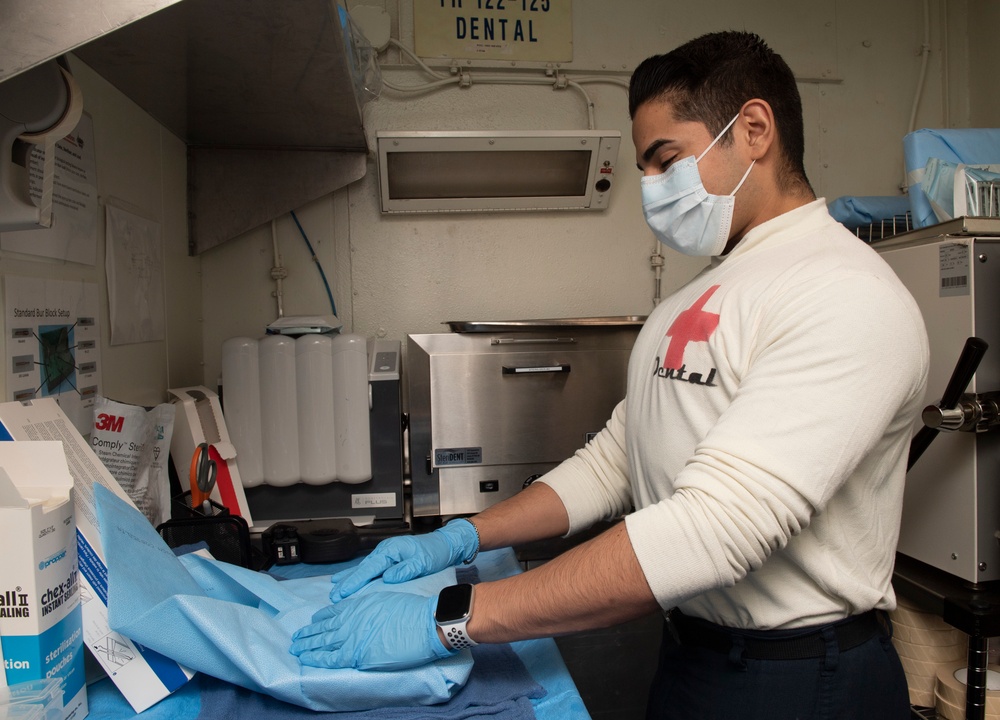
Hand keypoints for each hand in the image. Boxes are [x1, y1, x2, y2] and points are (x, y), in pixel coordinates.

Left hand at [289, 591, 452, 670]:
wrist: (423, 624)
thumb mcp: (384, 599)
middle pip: (324, 628)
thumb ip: (367, 607)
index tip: (313, 621)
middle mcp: (351, 620)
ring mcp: (352, 638)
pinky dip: (319, 659)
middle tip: (296, 638)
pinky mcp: (358, 655)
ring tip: (296, 648)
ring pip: (323, 642)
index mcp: (358, 606)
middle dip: (308, 633)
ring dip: (308, 645)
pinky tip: (309, 660)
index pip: (332, 612)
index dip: (321, 618)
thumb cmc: (411, 611)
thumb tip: (358, 615)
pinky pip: (332, 658)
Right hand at [329, 519, 478, 602]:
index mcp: (391, 550)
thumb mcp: (422, 562)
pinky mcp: (390, 560)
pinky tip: (351, 580)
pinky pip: (371, 569)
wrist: (445, 545)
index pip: (369, 568)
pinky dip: (360, 575)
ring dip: (350, 579)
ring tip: (335, 588)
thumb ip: (405, 569)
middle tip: (333, 596)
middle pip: (362, 568)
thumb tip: (388, 578)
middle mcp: (386, 551)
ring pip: (365, 568)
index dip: (355, 580)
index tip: (342, 592)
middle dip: (347, 582)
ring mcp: (387, 555)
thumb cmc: (435, 552)